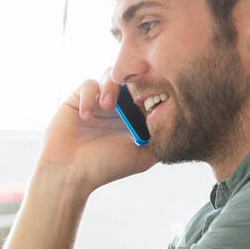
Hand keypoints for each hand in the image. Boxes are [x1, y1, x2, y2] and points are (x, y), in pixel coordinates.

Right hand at [39, 75, 155, 192]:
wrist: (70, 173)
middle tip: (132, 97)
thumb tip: (179, 120)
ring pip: (111, 75)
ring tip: (107, 106)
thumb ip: (160, 139)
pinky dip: (89, 96)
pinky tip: (86, 117)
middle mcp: (117, 108)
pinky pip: (88, 84)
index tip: (150, 99)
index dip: (152, 89)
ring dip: (111, 87)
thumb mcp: (142, 157)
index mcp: (134, 118)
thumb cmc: (105, 167)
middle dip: (133, 83)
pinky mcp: (77, 100)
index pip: (148, 91)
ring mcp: (97, 103)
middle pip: (131, 78)